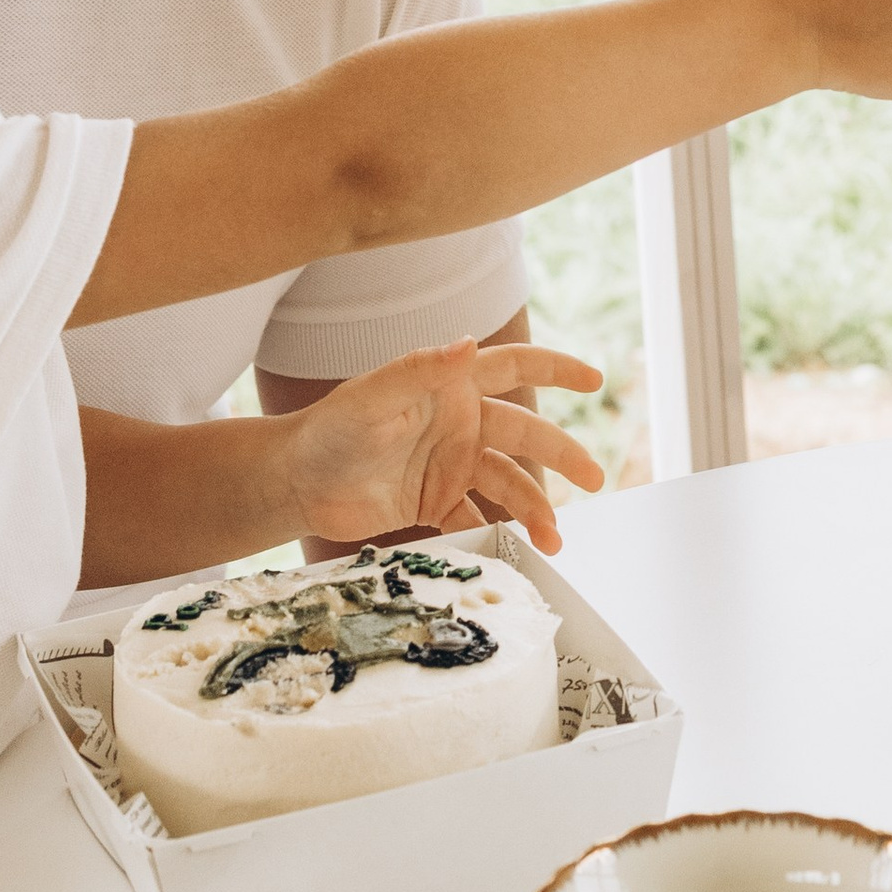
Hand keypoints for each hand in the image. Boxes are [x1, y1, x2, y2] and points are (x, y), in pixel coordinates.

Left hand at [275, 339, 606, 555]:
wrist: (296, 484)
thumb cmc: (329, 430)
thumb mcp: (372, 398)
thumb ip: (420, 370)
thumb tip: (469, 341)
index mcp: (450, 387)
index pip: (513, 367)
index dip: (555, 369)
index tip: (595, 379)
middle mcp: (459, 423)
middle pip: (525, 433)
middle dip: (562, 454)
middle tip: (595, 479)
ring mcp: (450, 464)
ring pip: (508, 482)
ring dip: (534, 508)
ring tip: (553, 540)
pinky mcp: (436, 502)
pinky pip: (478, 518)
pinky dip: (499, 533)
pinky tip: (514, 551)